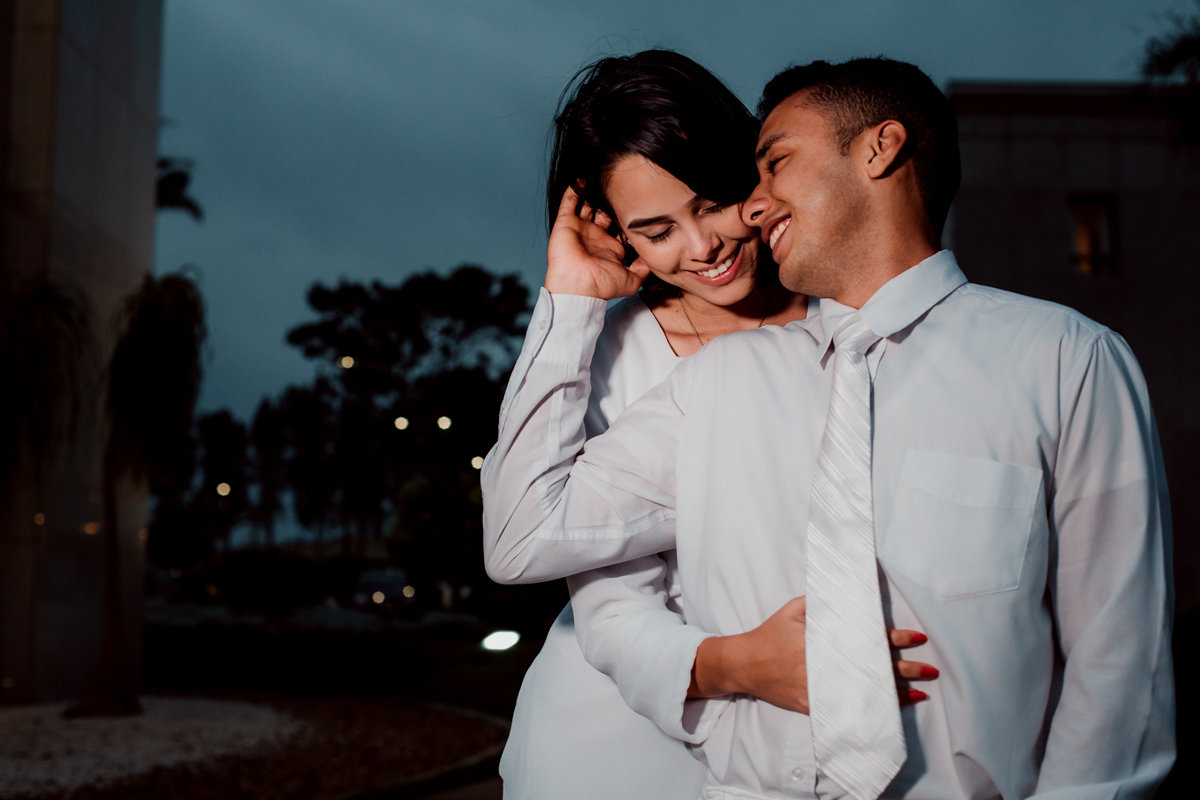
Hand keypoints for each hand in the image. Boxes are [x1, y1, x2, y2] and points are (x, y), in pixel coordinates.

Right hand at [544, 186, 649, 298]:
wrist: (579, 288)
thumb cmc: (603, 286)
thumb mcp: (633, 279)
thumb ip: (645, 267)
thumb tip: (658, 256)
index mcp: (611, 247)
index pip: (621, 225)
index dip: (628, 214)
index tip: (638, 200)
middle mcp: (596, 236)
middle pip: (605, 212)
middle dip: (612, 201)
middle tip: (622, 184)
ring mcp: (580, 229)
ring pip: (587, 205)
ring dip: (593, 193)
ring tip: (602, 176)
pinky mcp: (566, 224)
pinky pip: (569, 202)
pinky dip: (574, 190)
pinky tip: (582, 178)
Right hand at [688, 596, 937, 712]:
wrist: (745, 665)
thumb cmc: (770, 634)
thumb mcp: (794, 609)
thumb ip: (821, 603)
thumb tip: (848, 592)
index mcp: (825, 640)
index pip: (868, 639)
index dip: (895, 639)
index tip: (917, 638)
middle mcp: (827, 667)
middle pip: (873, 669)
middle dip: (906, 670)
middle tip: (930, 670)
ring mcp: (822, 690)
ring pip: (865, 693)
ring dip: (896, 693)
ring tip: (921, 692)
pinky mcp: (815, 707)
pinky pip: (848, 711)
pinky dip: (871, 712)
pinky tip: (889, 713)